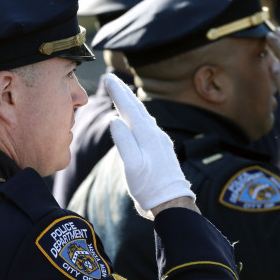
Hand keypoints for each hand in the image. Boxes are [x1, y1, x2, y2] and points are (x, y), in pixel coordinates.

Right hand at [104, 73, 195, 219]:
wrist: (171, 201)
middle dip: (123, 92)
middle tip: (111, 79)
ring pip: (144, 116)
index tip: (107, 78)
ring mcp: (160, 141)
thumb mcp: (132, 165)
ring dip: (131, 103)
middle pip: (137, 108)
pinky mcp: (161, 149)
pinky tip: (137, 118)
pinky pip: (147, 126)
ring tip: (122, 94)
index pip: (129, 107)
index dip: (118, 92)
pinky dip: (138, 116)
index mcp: (146, 135)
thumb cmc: (149, 187)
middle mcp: (155, 134)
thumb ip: (123, 141)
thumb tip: (115, 119)